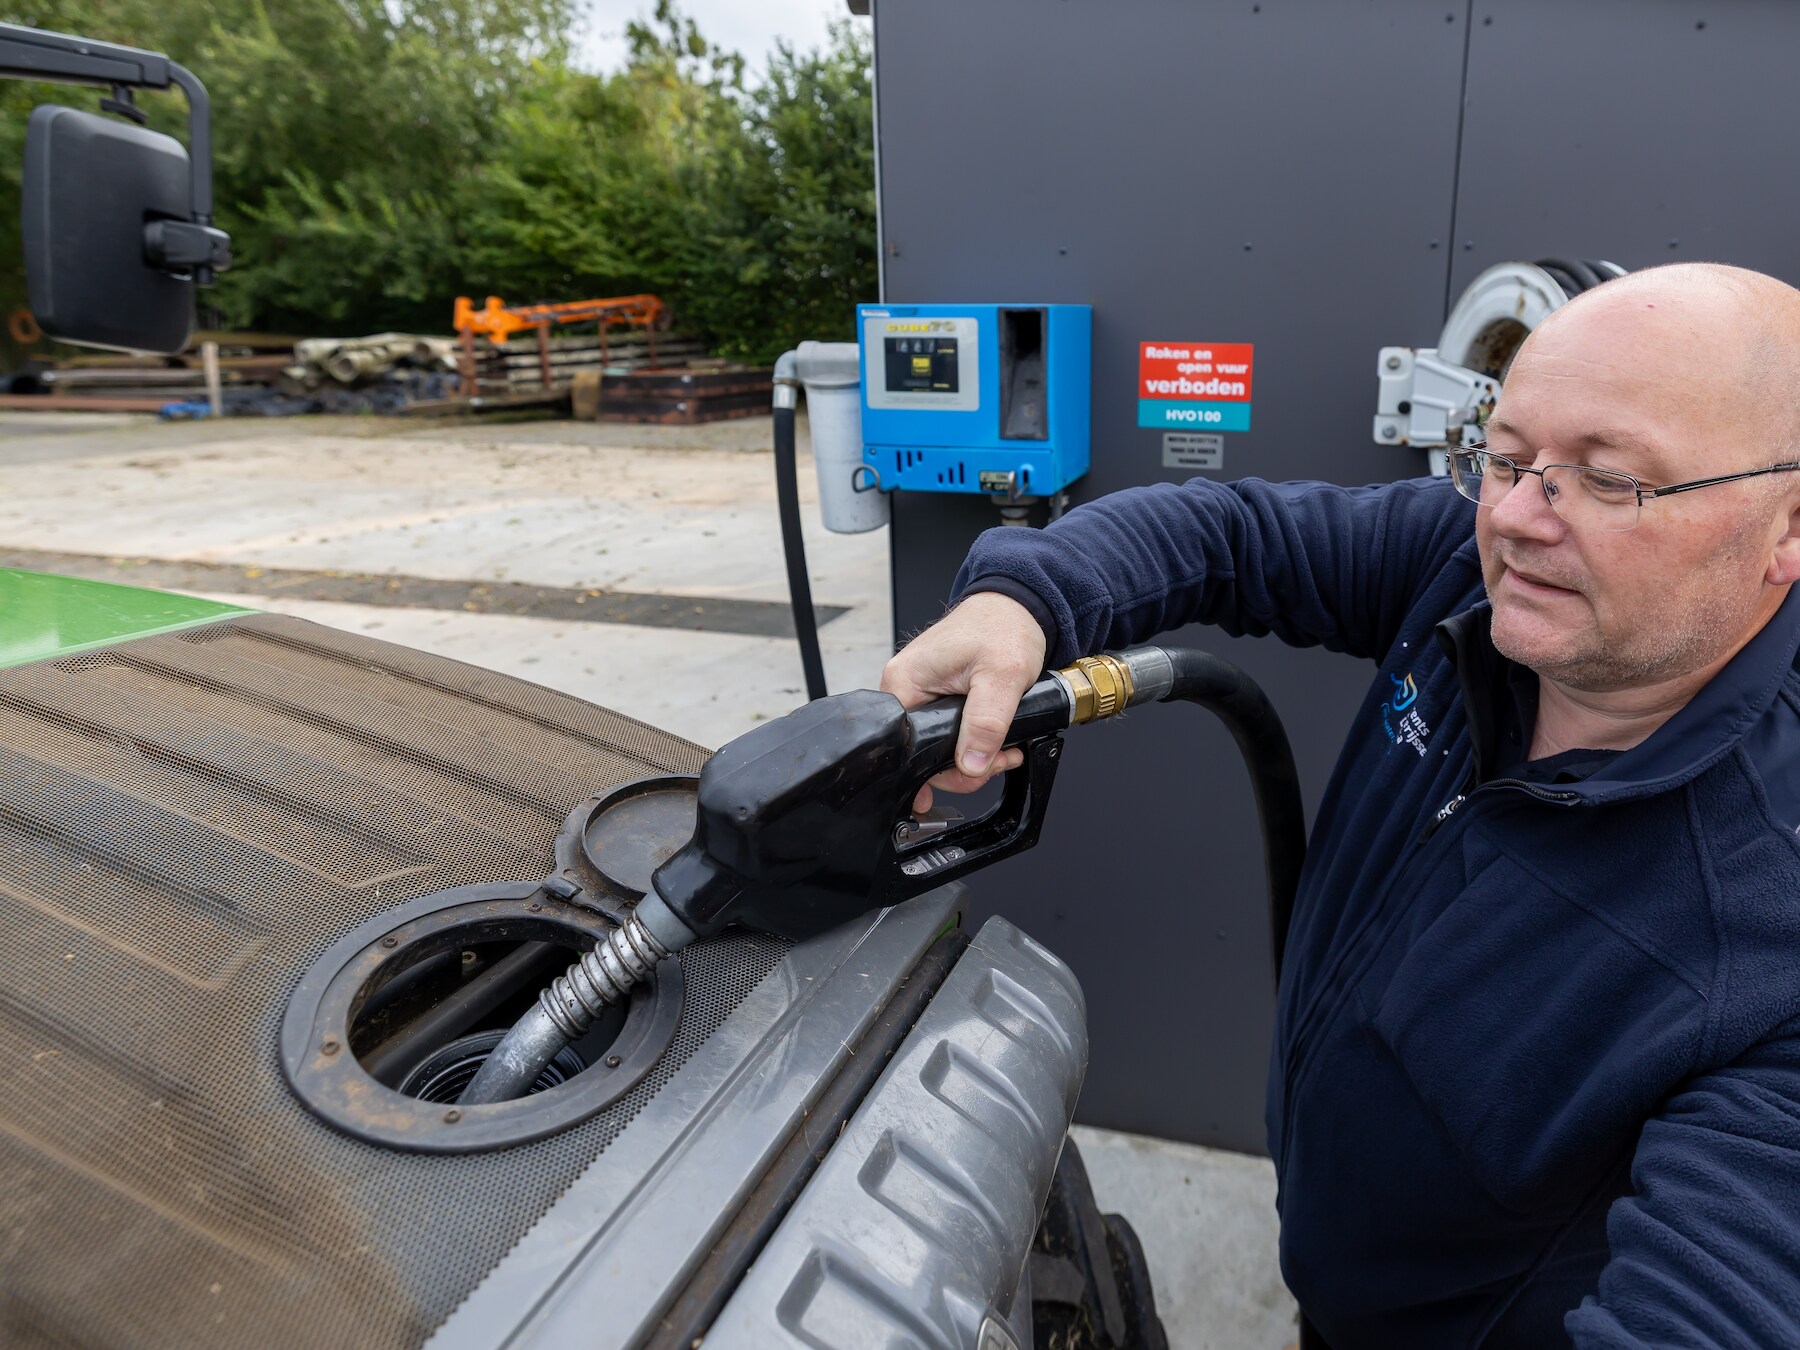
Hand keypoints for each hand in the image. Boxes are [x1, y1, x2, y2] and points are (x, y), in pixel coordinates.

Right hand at [880, 591, 1047, 811]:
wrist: (1017, 607)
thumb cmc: (1003, 627)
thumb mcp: (1002, 676)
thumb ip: (986, 723)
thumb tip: (971, 765)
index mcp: (905, 682)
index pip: (907, 746)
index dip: (935, 770)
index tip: (967, 778)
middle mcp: (905, 688)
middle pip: (923, 751)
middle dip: (966, 766)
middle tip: (1000, 760)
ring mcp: (921, 692)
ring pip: (940, 745)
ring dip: (975, 756)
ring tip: (1006, 749)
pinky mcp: (937, 695)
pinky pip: (949, 731)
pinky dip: (974, 742)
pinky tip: (997, 741)